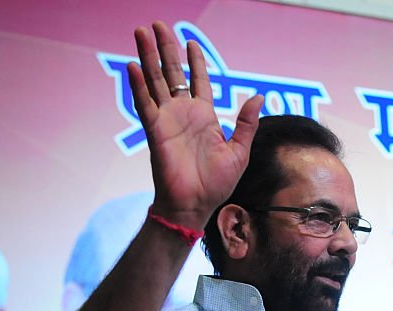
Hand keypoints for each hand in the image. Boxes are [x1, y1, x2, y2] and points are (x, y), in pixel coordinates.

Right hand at [127, 22, 262, 228]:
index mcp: (204, 117)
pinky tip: (133, 65)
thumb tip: (259, 97)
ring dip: (148, 56)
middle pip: (171, 73)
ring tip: (141, 32)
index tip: (190, 42)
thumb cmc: (216, 184)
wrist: (195, 206)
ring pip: (155, 81)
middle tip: (157, 24)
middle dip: (165, 48)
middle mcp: (183, 114)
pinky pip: (144, 103)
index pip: (198, 81)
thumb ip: (246, 123)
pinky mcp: (155, 131)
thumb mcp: (240, 151)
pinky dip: (138, 84)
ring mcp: (167, 120)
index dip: (194, 61)